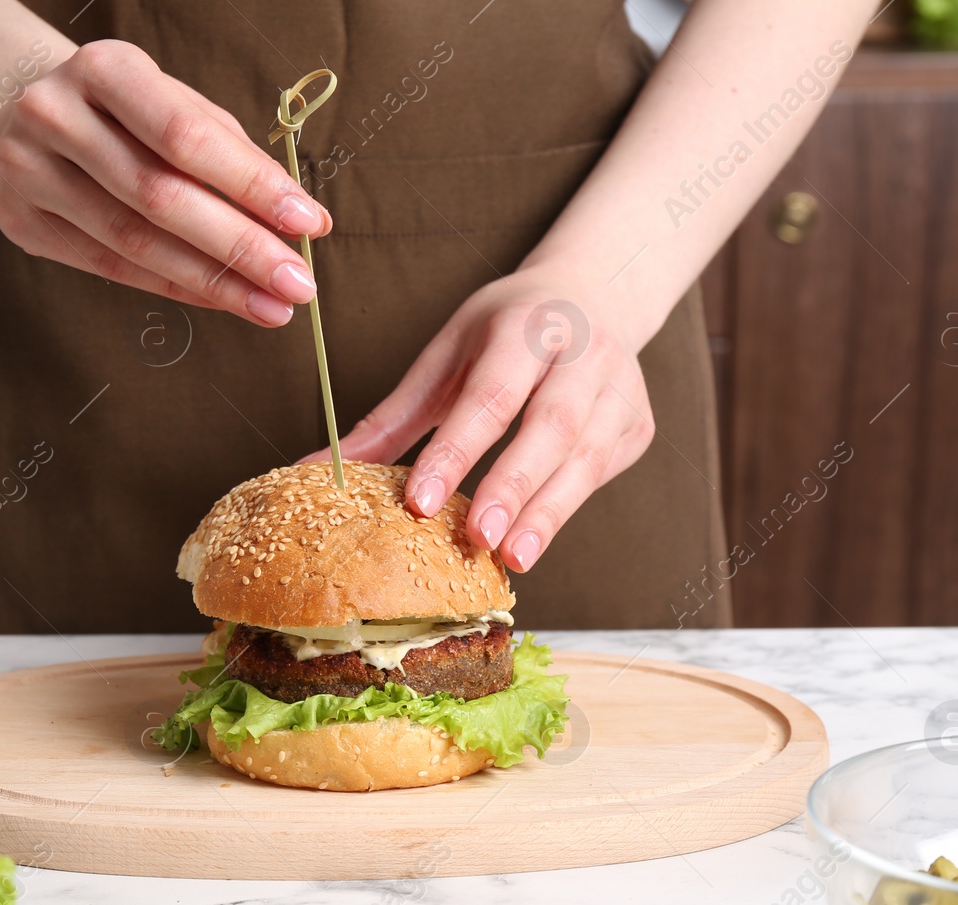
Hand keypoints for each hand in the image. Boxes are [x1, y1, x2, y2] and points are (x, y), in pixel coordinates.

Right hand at [0, 39, 330, 325]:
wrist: (31, 112)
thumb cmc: (126, 112)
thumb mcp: (179, 106)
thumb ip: (232, 155)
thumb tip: (299, 219)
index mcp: (102, 69)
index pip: (185, 136)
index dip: (251, 185)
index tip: (308, 223)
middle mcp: (53, 115)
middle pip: (160, 197)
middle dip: (240, 247)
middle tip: (297, 284)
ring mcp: (27, 170)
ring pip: (133, 243)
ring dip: (214, 283)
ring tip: (271, 306)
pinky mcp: (20, 220)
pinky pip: (110, 267)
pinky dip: (174, 286)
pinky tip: (221, 299)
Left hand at [304, 265, 655, 572]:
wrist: (596, 292)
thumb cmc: (505, 332)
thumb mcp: (446, 356)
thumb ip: (391, 417)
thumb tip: (319, 467)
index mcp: (523, 327)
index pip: (488, 396)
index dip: (457, 451)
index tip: (421, 502)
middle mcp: (581, 353)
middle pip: (552, 426)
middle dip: (514, 486)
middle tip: (478, 539)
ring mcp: (620, 390)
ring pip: (586, 458)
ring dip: (548, 513)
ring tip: (511, 557)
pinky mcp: (638, 425)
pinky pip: (600, 474)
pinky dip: (567, 509)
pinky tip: (534, 538)